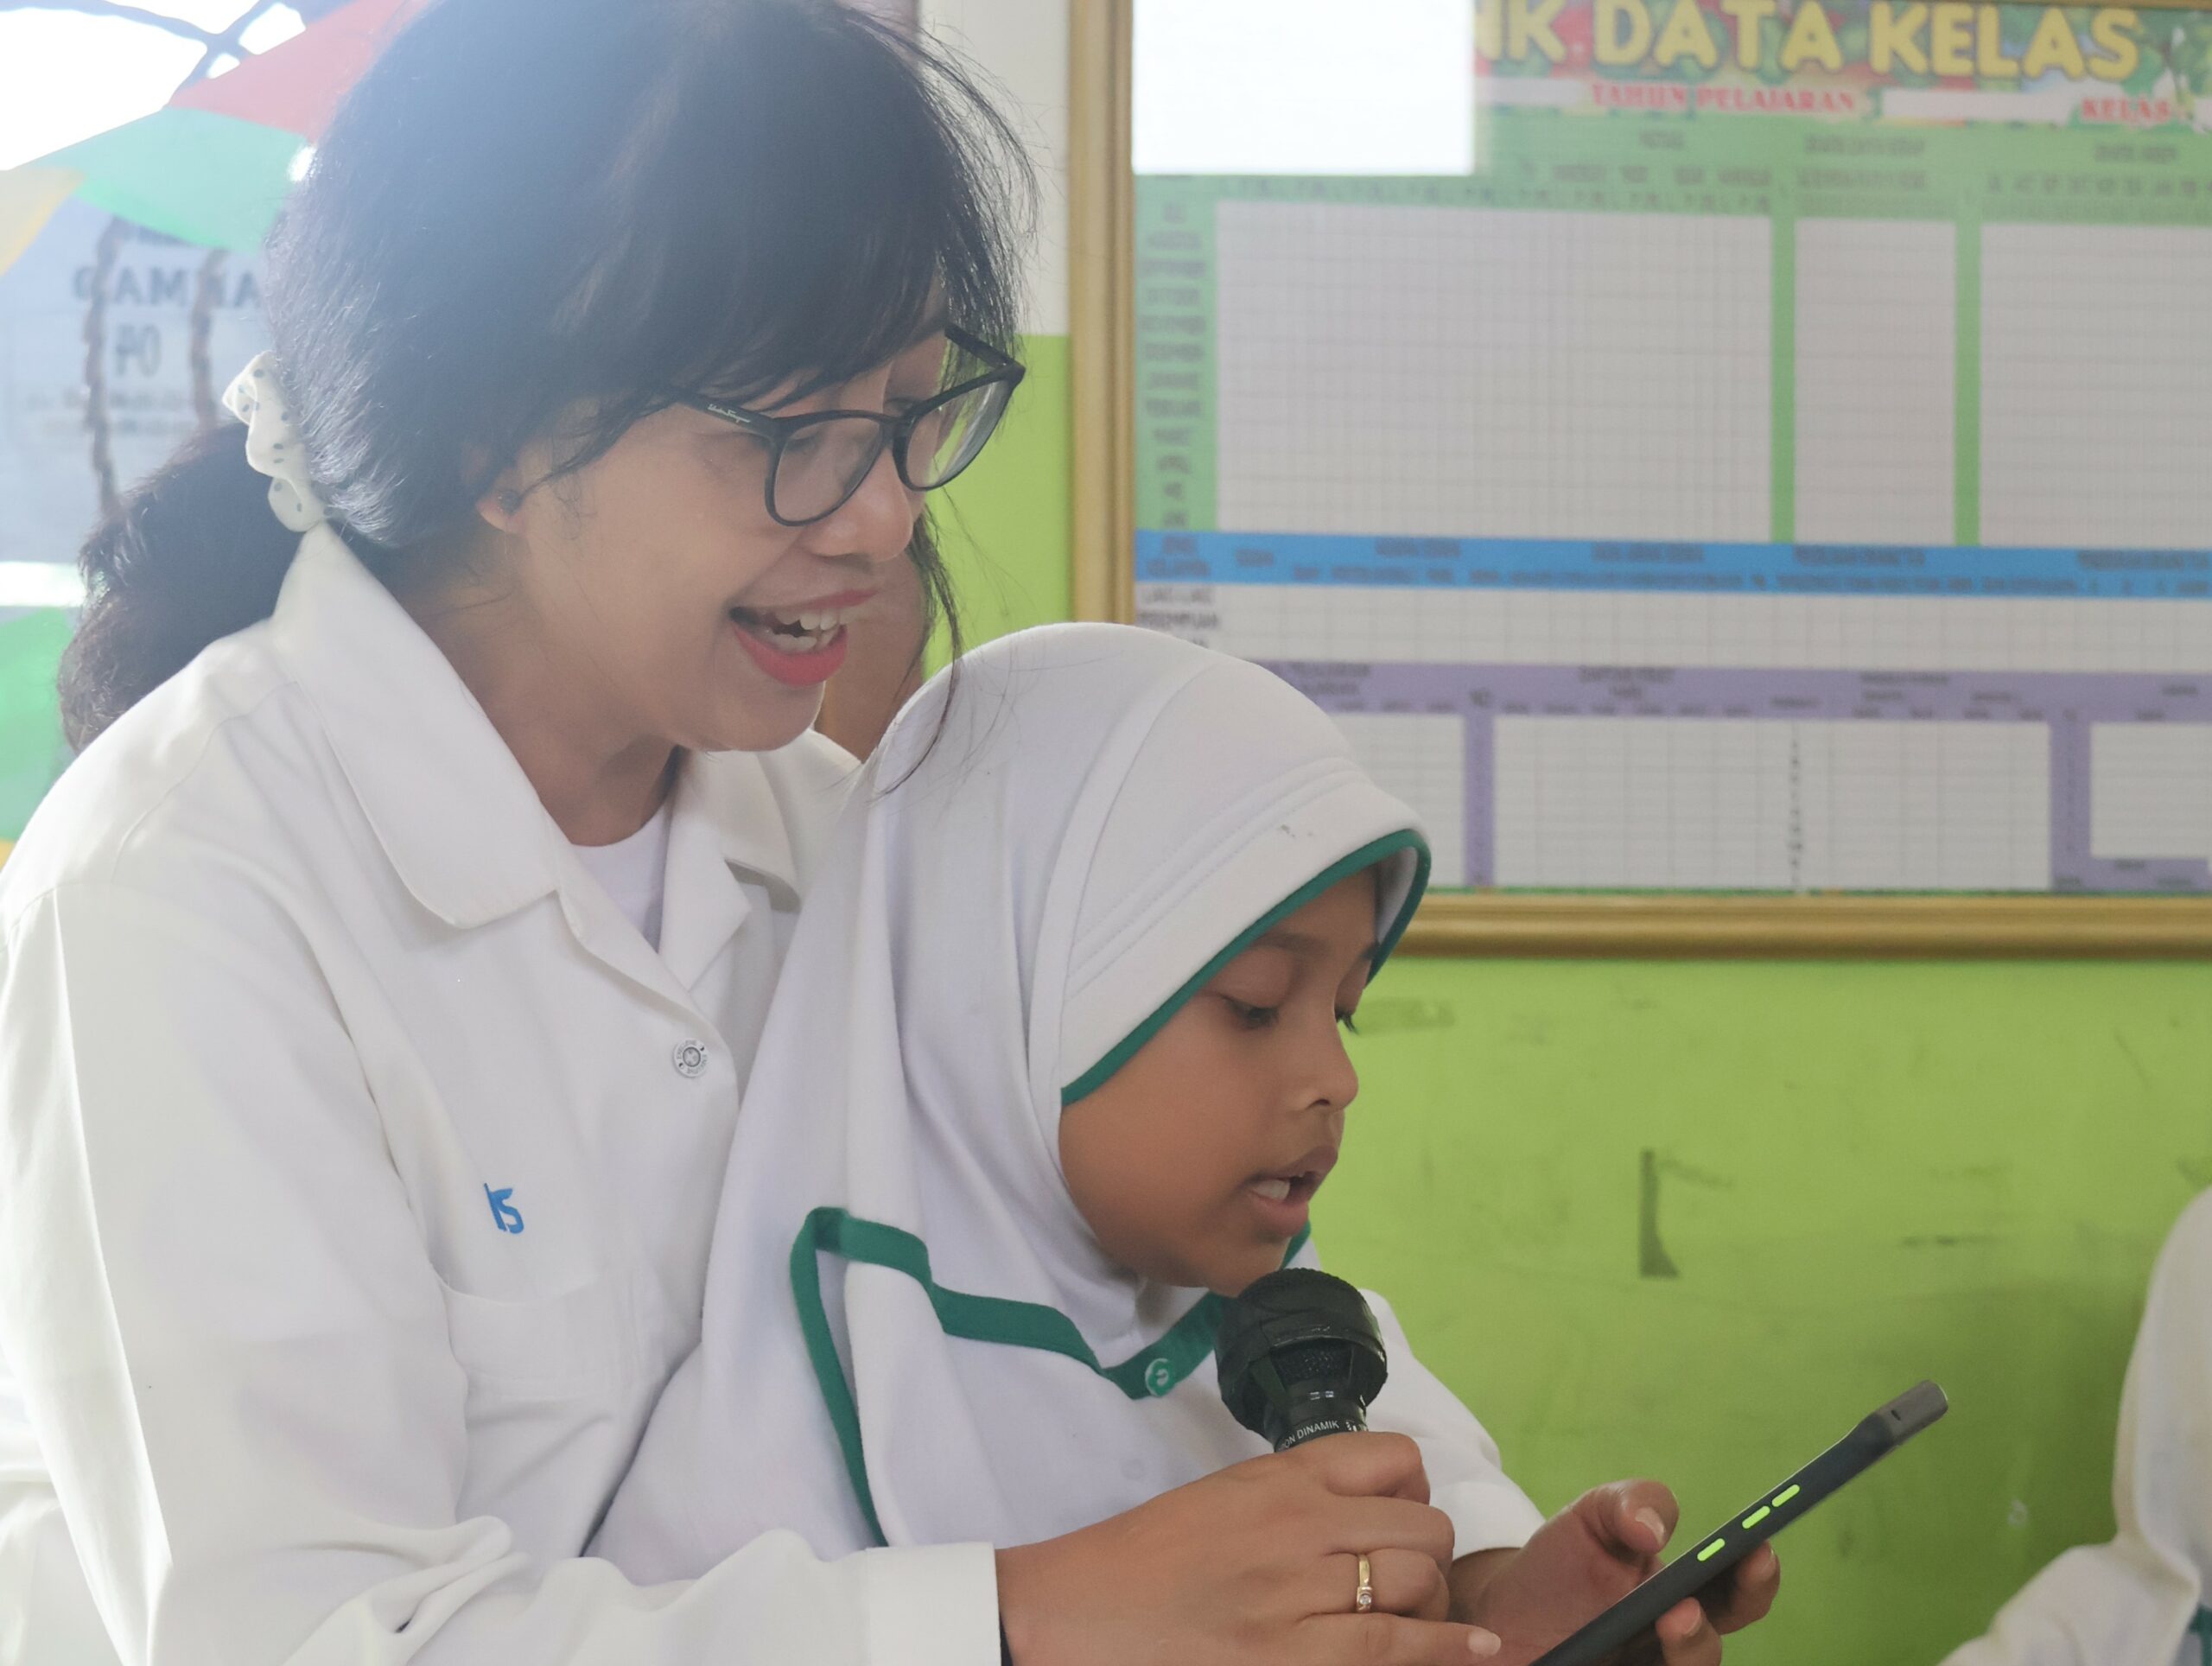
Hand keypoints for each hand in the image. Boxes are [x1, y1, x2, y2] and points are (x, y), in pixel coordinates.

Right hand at [996, 1431, 1503, 1665]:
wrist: (1079, 1613)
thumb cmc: (1145, 1561)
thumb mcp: (1224, 1500)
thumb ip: (1294, 1499)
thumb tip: (1368, 1519)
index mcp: (1279, 1478)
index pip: (1393, 1460)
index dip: (1413, 1494)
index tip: (1401, 1521)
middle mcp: (1300, 1524)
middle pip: (1423, 1527)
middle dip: (1429, 1558)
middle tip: (1406, 1584)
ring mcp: (1300, 1592)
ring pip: (1419, 1581)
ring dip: (1431, 1606)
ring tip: (1418, 1622)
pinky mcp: (1296, 1656)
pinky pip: (1398, 1646)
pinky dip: (1448, 1648)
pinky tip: (1477, 1651)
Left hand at [1453, 1481, 1779, 1665]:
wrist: (1502, 1612)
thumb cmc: (1563, 1564)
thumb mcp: (1593, 1516)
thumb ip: (1629, 1504)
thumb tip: (1653, 1531)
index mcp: (1683, 1600)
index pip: (1735, 1595)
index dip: (1755, 1576)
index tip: (1758, 1550)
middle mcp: (1671, 1648)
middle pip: (1708, 1655)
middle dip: (1703, 1636)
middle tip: (1684, 1608)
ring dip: (1679, 1656)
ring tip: (1660, 1624)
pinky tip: (1596, 1660)